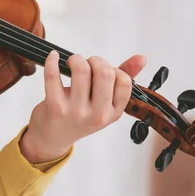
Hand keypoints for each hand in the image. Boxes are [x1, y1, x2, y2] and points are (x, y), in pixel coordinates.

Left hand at [20, 51, 146, 162]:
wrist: (52, 138)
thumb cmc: (79, 116)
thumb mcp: (104, 104)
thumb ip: (123, 79)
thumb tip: (142, 58)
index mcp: (113, 113)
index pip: (124, 81)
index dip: (113, 69)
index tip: (102, 71)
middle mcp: (97, 114)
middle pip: (104, 72)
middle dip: (95, 60)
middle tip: (86, 63)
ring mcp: (76, 111)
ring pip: (81, 70)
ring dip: (76, 59)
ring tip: (72, 63)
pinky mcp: (55, 106)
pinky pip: (53, 76)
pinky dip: (52, 61)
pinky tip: (53, 57)